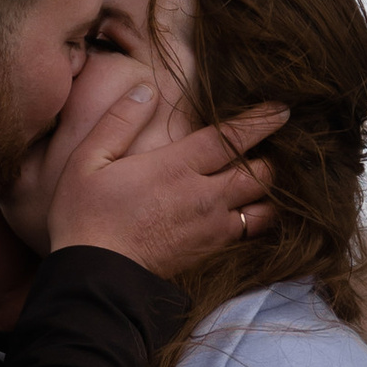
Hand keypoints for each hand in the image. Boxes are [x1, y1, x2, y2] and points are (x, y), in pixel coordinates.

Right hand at [48, 78, 284, 279]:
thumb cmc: (85, 216)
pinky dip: (258, 220)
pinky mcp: (210, 251)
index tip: (281, 111)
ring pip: (263, 206)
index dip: (260, 122)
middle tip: (263, 150)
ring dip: (266, 193)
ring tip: (259, 183)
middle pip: (259, 173)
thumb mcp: (88, 161)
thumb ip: (118, 122)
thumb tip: (146, 90)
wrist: (95, 276)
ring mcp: (211, 227)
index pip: (231, 138)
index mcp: (176, 166)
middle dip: (266, 159)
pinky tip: (250, 214)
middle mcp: (204, 195)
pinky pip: (251, 234)